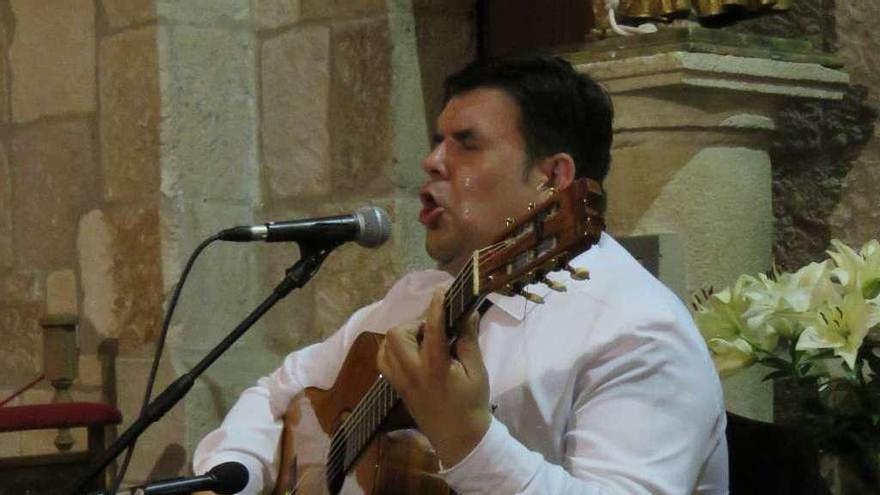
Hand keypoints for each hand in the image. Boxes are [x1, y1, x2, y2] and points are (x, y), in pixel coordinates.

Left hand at [377, 287, 491, 466]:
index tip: (440, 291)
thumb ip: (468, 340)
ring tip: (423, 338)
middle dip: (415, 323)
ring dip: (402, 335)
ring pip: (386, 346)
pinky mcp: (397, 387)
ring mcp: (400, 380)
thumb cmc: (472, 403)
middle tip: (434, 328)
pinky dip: (392, 349)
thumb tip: (467, 313)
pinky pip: (384, 361)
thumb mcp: (477, 371)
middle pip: (397, 334)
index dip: (436, 306)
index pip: (432, 328)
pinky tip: (410, 350)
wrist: (459, 438)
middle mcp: (412, 371)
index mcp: (434, 367)